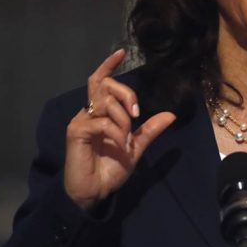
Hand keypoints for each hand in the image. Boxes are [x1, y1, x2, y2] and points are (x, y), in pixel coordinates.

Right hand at [64, 49, 175, 210]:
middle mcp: (89, 113)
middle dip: (126, 94)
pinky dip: (116, 132)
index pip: (100, 81)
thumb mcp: (135, 148)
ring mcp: (80, 121)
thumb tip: (170, 115)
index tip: (122, 53)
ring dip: (123, 119)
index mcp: (101, 113)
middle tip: (137, 114)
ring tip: (126, 139)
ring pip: (105, 102)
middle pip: (105, 85)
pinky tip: (120, 144)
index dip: (109, 66)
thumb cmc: (110, 170)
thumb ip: (149, 130)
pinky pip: (101, 122)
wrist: (95, 193)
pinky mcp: (75, 132)